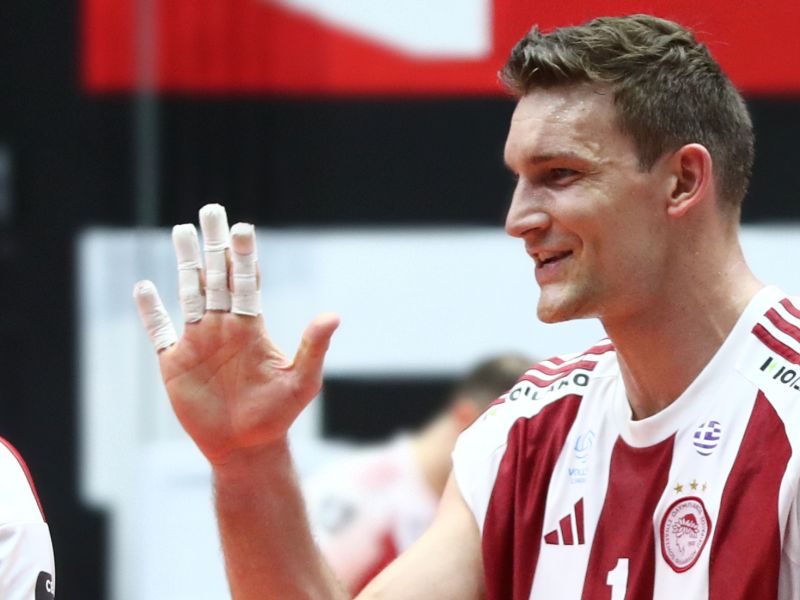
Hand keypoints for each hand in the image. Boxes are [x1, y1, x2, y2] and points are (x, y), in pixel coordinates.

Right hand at [133, 204, 338, 464]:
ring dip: (185, 264)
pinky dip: (150, 311)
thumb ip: (314, 347)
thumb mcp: (302, 381)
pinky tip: (143, 288)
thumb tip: (333, 314)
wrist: (247, 447)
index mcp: (252, 326)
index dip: (244, 255)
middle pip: (216, 277)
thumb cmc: (279, 414)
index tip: (242, 228)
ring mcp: (198, 341)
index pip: (247, 281)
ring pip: (188, 293)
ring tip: (181, 231)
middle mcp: (224, 326)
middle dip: (213, 245)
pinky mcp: (174, 362)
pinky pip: (159, 330)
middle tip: (211, 210)